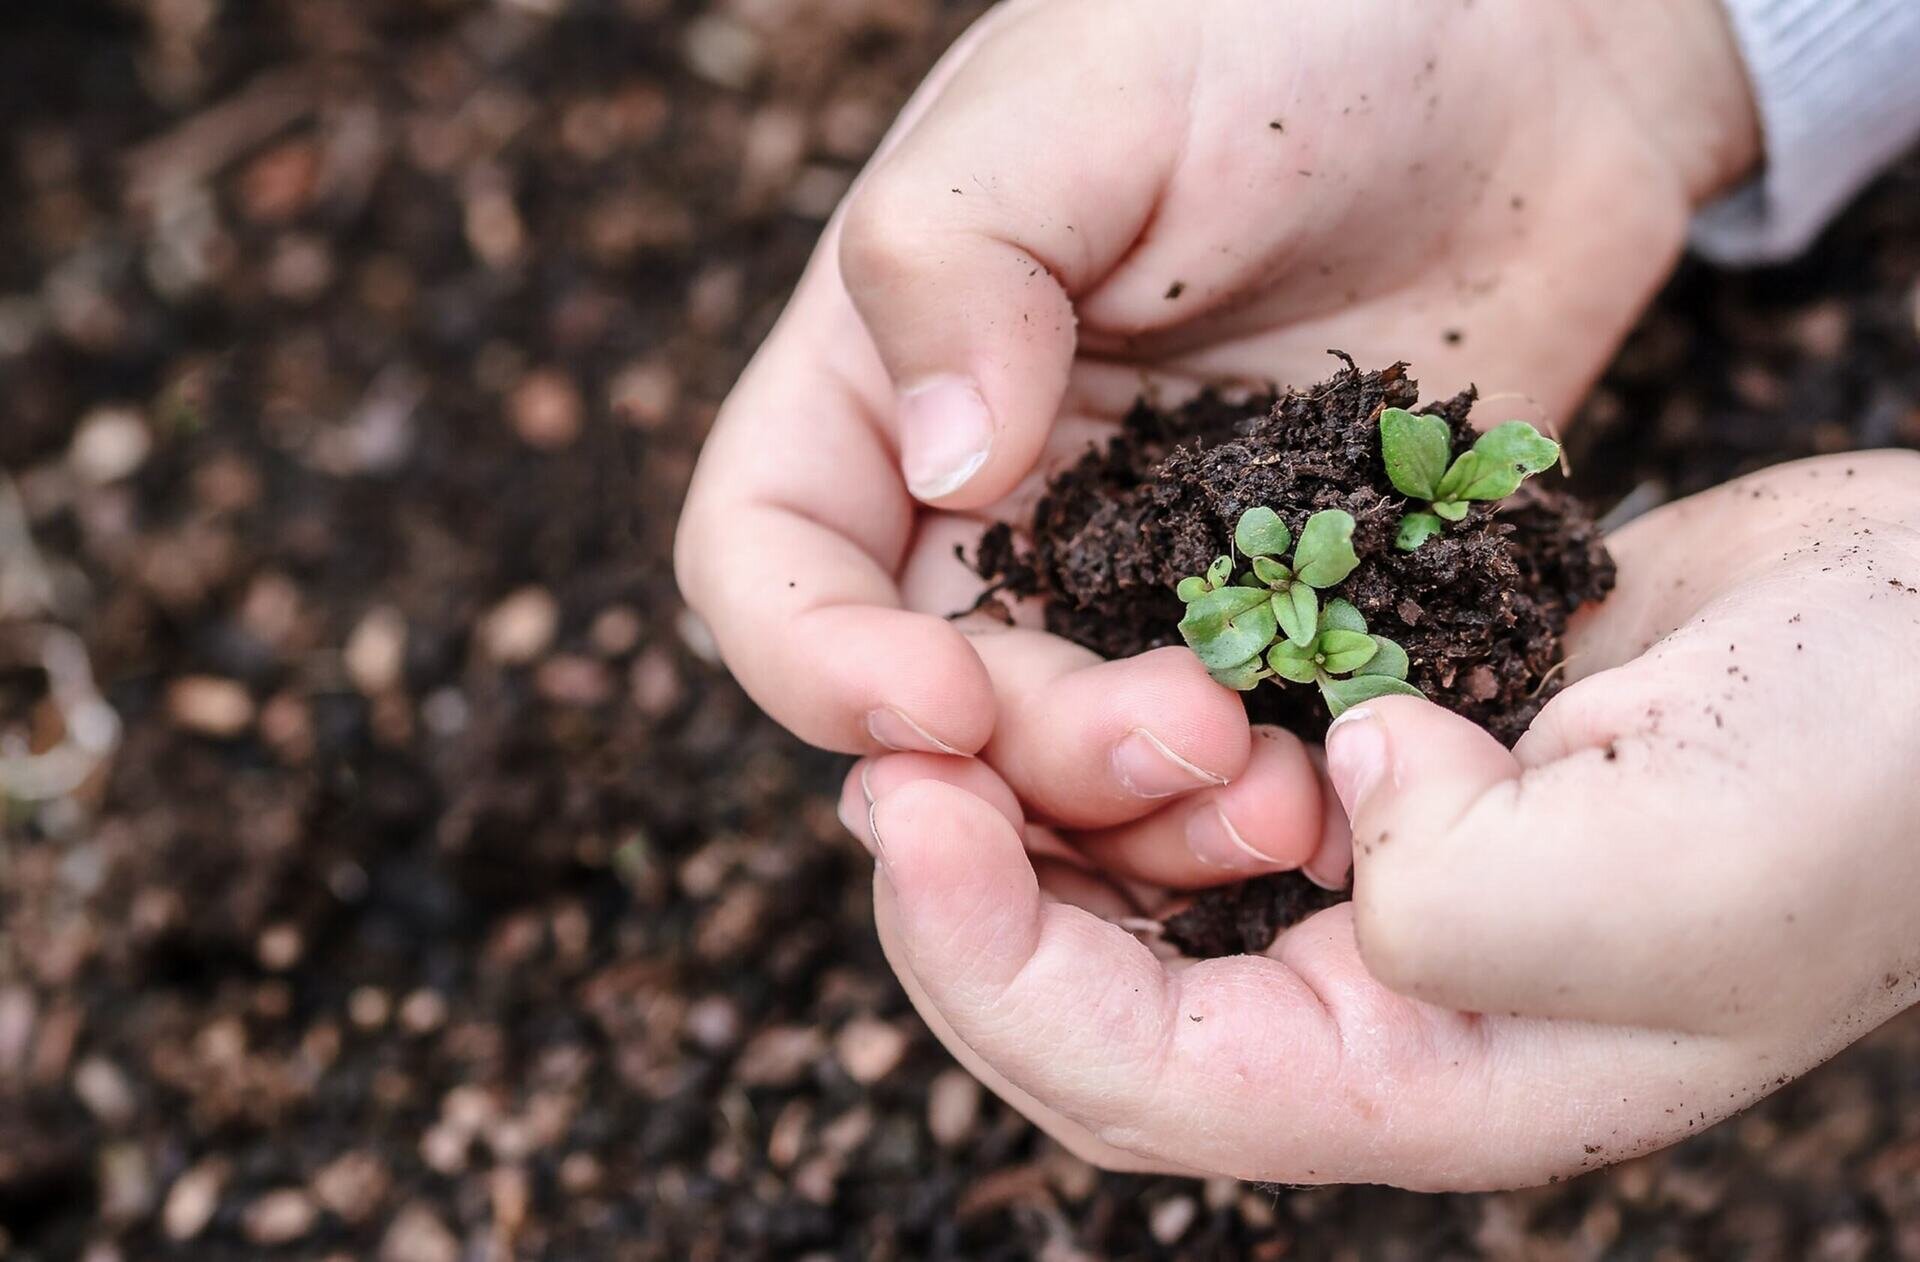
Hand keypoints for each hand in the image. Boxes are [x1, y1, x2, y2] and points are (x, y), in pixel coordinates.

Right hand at [676, 0, 1759, 890]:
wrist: (1532, 41)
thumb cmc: (1288, 21)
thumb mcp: (1091, 96)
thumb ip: (960, 263)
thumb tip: (939, 470)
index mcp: (890, 372)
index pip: (768, 559)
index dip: (816, 662)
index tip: (934, 707)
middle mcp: (996, 491)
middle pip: (935, 698)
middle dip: (1027, 756)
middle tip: (1179, 737)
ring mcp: (1143, 559)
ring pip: (1081, 756)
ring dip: (1147, 812)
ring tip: (1274, 793)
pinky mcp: (1286, 598)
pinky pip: (1245, 736)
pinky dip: (1270, 791)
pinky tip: (1345, 786)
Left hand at [845, 453, 1919, 1188]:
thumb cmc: (1866, 781)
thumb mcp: (1671, 879)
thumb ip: (1462, 896)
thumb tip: (1337, 798)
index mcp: (1430, 1082)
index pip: (1139, 1077)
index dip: (992, 965)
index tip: (906, 815)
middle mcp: (1378, 1004)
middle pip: (1095, 998)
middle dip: (971, 893)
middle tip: (885, 760)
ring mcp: (1374, 882)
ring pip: (1130, 885)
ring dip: (1035, 805)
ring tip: (953, 705)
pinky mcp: (1383, 763)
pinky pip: (1203, 773)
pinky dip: (1124, 729)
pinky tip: (1079, 658)